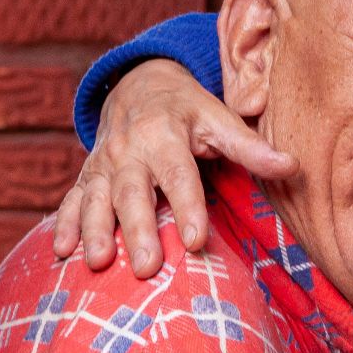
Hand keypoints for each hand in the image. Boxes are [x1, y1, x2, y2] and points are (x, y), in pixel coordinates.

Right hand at [51, 59, 297, 277]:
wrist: (138, 84)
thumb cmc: (188, 109)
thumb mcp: (219, 119)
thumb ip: (250, 147)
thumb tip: (292, 166)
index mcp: (163, 136)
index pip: (178, 176)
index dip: (188, 209)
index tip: (196, 242)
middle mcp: (128, 150)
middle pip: (131, 194)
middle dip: (137, 231)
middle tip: (146, 268)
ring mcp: (102, 164)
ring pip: (96, 199)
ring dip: (94, 230)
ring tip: (98, 263)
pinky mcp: (87, 176)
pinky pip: (72, 199)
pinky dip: (64, 224)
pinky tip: (60, 251)